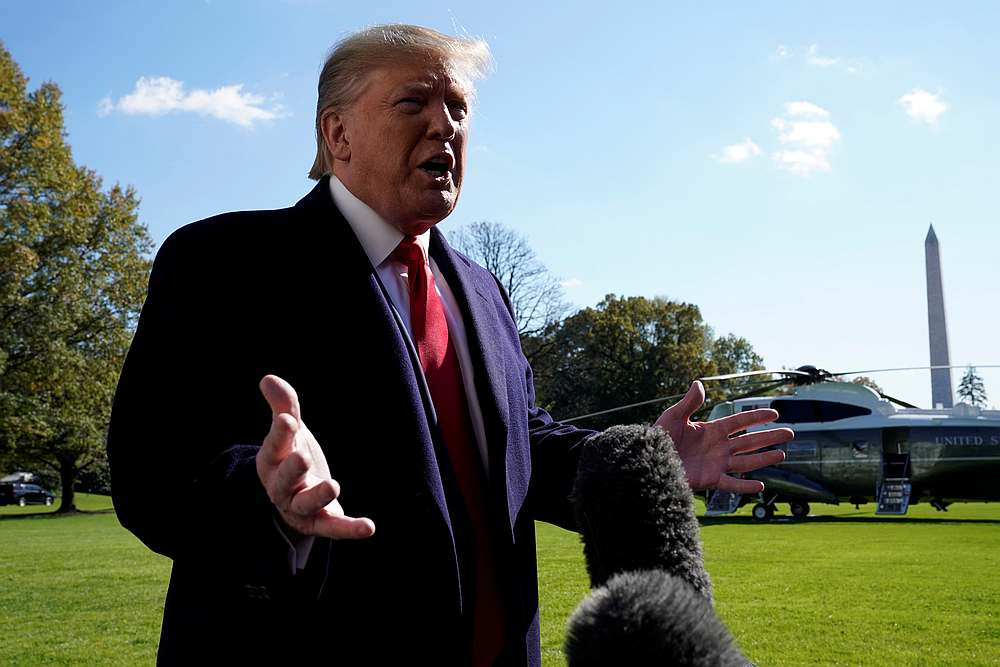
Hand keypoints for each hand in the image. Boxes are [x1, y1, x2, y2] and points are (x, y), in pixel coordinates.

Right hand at [256, 374, 374, 538]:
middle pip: (284, 481)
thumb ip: (284, 405)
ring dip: (319, 497)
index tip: (287, 419)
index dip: (279, 435)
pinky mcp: (322, 521)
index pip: (274, 448)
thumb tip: (267, 378)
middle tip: (303, 457)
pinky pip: (334, 528)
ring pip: (306, 505)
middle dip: (293, 469)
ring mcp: (301, 507)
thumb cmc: (291, 454)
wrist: (294, 492)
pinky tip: (369, 526)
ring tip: (333, 485)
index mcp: (272, 462)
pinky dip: (350, 529)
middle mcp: (282, 487)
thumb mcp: (290, 431)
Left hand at [654, 381, 791, 493]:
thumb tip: (699, 383)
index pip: (740, 422)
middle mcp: (718, 447)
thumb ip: (689, 402)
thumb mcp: (674, 417)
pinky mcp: (710, 480)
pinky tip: (761, 486)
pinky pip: (732, 484)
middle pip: (750, 441)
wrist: (649, 461)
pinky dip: (745, 487)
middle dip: (770, 437)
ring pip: (747, 461)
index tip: (775, 412)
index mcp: (711, 430)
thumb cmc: (658, 438)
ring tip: (783, 454)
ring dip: (764, 458)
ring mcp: (716, 464)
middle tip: (790, 433)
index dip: (757, 417)